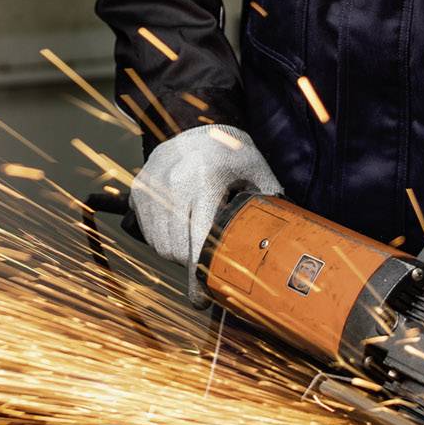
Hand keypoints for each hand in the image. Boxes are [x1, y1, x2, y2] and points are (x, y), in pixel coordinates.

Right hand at [130, 126, 280, 300]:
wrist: (199, 126)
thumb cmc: (233, 154)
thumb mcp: (258, 173)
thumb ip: (267, 206)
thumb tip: (284, 243)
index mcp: (205, 179)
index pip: (198, 238)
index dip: (198, 273)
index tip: (201, 298)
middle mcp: (173, 181)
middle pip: (175, 247)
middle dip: (189, 264)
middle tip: (207, 261)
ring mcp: (151, 184)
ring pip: (157, 242)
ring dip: (175, 253)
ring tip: (193, 243)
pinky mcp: (138, 188)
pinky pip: (145, 230)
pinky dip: (160, 238)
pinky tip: (178, 228)